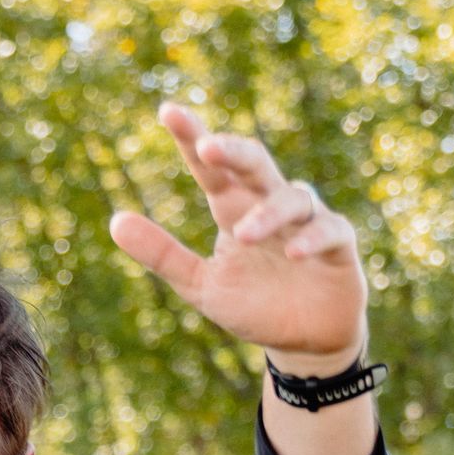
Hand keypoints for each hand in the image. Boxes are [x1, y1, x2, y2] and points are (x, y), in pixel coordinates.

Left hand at [110, 106, 366, 369]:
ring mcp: (307, 222)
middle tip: (208, 146)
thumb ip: (163, 254)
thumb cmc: (253, 305)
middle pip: (254, 163)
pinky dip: (312, 238)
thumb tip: (114, 221)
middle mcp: (270, 205)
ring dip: (267, 213)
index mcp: (234, 209)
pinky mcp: (338, 246)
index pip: (212, 169)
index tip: (167, 112)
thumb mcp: (200, 285)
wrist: (302, 342)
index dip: (192, 139)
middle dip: (233, 151)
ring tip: (244, 235)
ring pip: (292, 196)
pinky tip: (294, 253)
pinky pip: (329, 231)